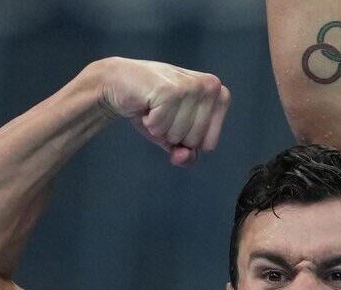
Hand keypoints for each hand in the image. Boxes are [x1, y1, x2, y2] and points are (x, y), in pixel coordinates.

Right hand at [93, 58, 230, 167]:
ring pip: (177, 135)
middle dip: (172, 134)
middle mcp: (211, 86)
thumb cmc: (152, 109)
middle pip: (194, 141)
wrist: (120, 83)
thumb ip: (186, 155)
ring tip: (155, 106)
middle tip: (163, 112)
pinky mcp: (170, 90)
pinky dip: (149, 122)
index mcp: (220, 95)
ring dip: (160, 127)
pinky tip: (147, 104)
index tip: (177, 119)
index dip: (187, 140)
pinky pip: (161, 128)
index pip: (209, 144)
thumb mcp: (175, 137)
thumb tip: (183, 155)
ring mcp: (192, 86)